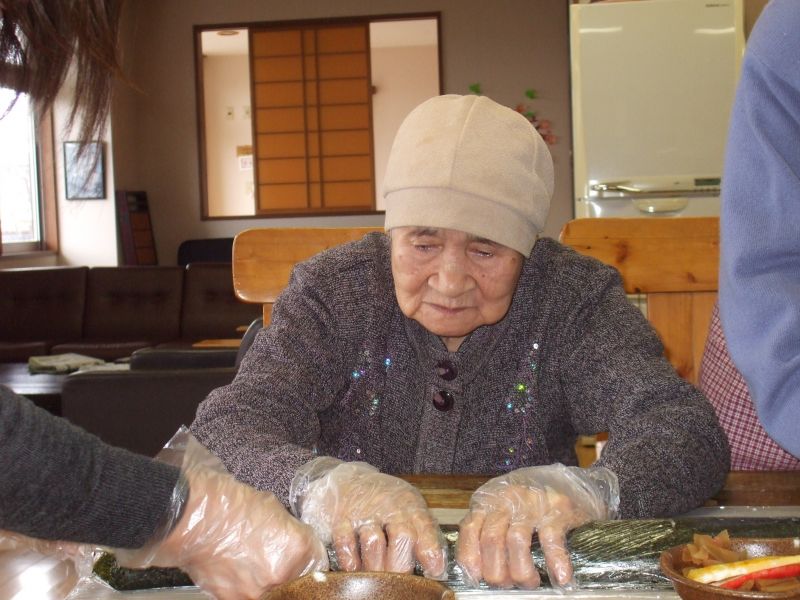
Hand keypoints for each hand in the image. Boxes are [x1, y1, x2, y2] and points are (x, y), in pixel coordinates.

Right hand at [116, 434, 327, 599]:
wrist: (194, 518)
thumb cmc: (231, 506)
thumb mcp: (275, 509)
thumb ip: (291, 532)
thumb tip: (294, 542)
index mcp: (297, 549)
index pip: (318, 561)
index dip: (310, 555)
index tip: (305, 553)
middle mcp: (281, 575)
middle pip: (299, 581)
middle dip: (292, 570)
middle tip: (277, 557)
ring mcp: (256, 591)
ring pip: (274, 591)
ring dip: (269, 581)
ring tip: (254, 562)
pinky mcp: (232, 599)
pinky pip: (249, 594)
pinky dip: (246, 585)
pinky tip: (239, 568)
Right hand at [290, 457, 446, 577]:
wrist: (350, 477)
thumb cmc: (385, 499)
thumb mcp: (409, 506)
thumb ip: (423, 531)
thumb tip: (438, 566)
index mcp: (410, 505)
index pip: (425, 528)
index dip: (431, 553)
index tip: (433, 572)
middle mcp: (389, 506)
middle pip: (402, 537)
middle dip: (401, 565)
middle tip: (399, 583)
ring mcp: (364, 511)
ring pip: (374, 542)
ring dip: (375, 565)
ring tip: (375, 578)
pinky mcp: (342, 517)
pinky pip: (345, 542)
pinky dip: (350, 559)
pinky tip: (354, 568)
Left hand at [456, 463, 617, 589]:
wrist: (569, 482)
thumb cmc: (528, 505)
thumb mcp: (501, 512)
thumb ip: (487, 533)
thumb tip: (477, 572)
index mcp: (488, 501)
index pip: (470, 528)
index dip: (470, 556)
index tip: (476, 578)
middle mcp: (507, 499)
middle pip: (491, 539)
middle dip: (497, 571)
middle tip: (508, 585)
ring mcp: (532, 502)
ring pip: (517, 540)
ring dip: (521, 570)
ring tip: (530, 583)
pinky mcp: (558, 507)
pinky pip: (551, 538)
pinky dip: (555, 561)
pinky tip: (560, 577)